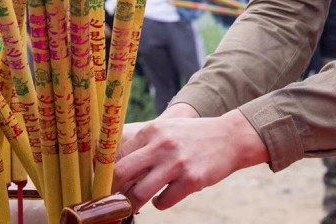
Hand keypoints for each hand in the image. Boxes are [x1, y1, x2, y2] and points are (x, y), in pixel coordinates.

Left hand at [113, 109, 267, 211]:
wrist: (230, 137)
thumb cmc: (192, 137)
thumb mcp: (167, 130)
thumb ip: (144, 145)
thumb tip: (116, 170)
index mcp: (152, 130)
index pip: (117, 155)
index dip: (107, 174)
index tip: (106, 185)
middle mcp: (162, 144)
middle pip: (121, 173)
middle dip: (113, 191)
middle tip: (113, 200)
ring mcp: (177, 163)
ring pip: (139, 194)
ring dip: (133, 204)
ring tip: (136, 204)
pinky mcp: (191, 180)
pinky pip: (163, 202)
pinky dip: (160, 204)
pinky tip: (167, 196)